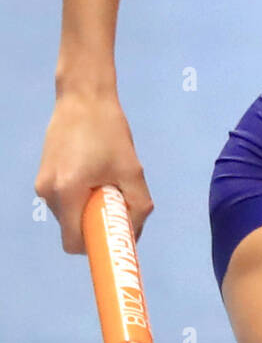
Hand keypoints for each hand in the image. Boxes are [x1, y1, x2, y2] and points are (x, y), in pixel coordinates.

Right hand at [35, 88, 153, 255]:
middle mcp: (48, 192)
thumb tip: (133, 233)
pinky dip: (80, 194)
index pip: (74, 243)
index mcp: (68, 193)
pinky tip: (93, 168)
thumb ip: (138, 205)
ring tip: (105, 176)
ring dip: (88, 205)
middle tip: (116, 199)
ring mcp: (42, 183)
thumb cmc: (110, 131)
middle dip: (95, 221)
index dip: (95, 246)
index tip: (112, 236)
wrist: (83, 96)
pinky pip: (64, 198)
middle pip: (73, 227)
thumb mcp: (132, 169)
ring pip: (69, 213)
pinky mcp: (43, 173)